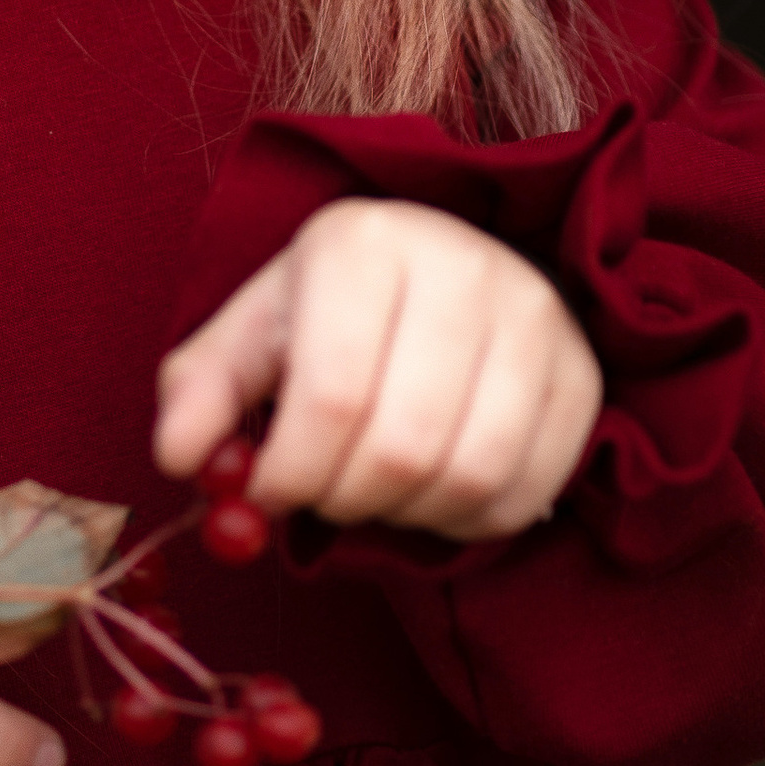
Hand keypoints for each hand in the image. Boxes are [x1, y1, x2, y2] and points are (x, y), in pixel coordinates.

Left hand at [153, 199, 602, 540]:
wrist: (435, 274)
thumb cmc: (326, 314)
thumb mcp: (248, 339)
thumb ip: (198, 397)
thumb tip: (183, 460)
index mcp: (362, 245)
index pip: (332, 395)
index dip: (290, 472)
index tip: (268, 489)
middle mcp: (464, 267)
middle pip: (403, 447)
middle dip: (343, 498)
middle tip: (320, 494)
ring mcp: (537, 318)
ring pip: (470, 476)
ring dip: (405, 515)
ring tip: (372, 489)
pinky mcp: (581, 373)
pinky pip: (525, 490)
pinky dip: (467, 520)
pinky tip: (429, 493)